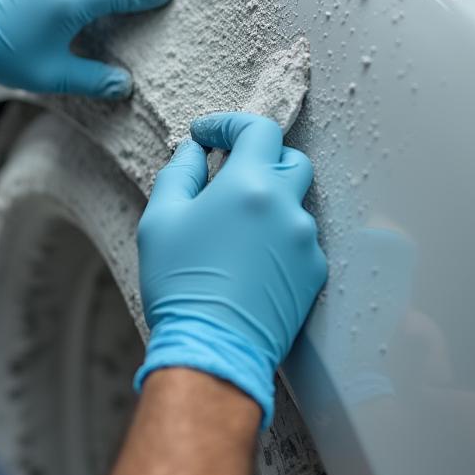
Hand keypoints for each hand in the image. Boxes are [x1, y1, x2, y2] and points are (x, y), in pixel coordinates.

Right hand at [134, 113, 327, 426]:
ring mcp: (305, 242)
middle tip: (228, 175)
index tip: (208, 135)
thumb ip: (179, 173)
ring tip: (234, 230)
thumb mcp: (160, 219)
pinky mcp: (314, 274)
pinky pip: (299, 240)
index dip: (231, 124)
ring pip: (295, 203)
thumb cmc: (181, 285)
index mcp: (250, 185)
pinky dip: (278, 238)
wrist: (212, 350)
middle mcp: (287, 207)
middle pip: (289, 159)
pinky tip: (250, 260)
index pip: (258, 129)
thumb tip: (193, 152)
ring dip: (268, 203)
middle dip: (260, 159)